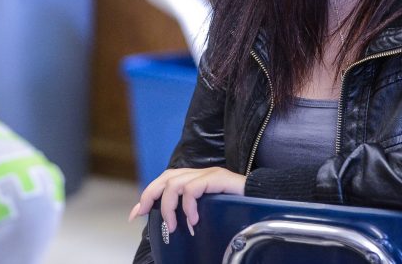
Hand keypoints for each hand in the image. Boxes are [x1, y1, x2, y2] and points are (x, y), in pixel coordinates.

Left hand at [128, 166, 245, 236]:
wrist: (266, 201)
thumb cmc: (238, 209)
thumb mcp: (207, 212)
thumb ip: (190, 213)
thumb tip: (171, 227)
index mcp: (194, 180)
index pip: (164, 181)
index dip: (147, 195)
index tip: (135, 214)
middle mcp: (199, 174)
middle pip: (166, 178)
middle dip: (150, 195)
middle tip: (144, 214)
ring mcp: (208, 174)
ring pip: (175, 183)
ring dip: (170, 207)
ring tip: (174, 226)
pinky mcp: (218, 178)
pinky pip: (193, 188)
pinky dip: (188, 205)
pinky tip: (193, 220)